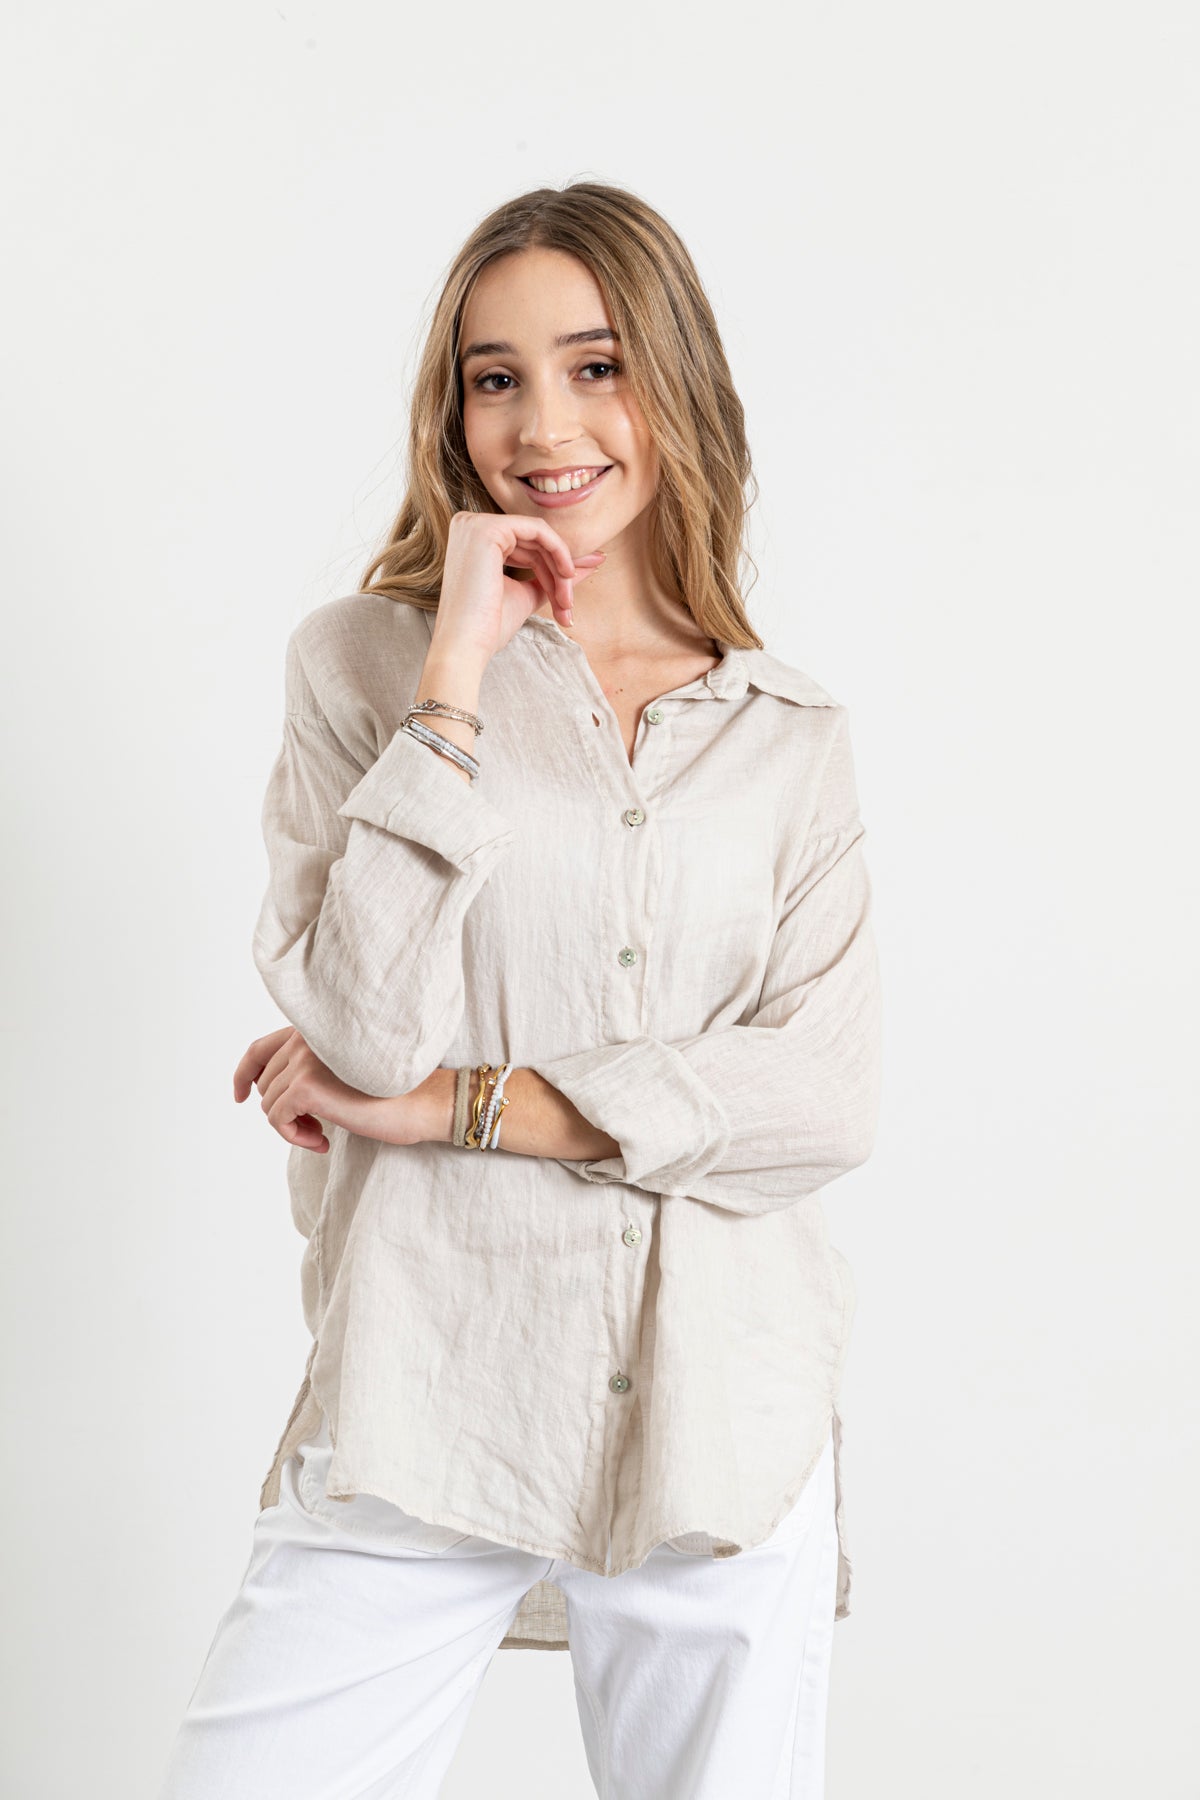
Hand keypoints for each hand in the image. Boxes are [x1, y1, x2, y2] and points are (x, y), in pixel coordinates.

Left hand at [232, 1027, 427, 1151]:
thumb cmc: (392, 1092)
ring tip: (323, 1134)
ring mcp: (304, 1059)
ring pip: (268, 1104)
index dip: (244, 1074)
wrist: (423, 1102)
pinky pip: (277, 1119)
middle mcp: (305, 1037)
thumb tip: (265, 1091)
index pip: (259, 1049)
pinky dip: (295, 1136)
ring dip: (292, 1127)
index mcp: (314, 1030)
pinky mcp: (306, 1086)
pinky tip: (324, 1141)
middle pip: (263, 1083)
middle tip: (316, 1127)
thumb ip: (307, 1068)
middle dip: (283, 1111)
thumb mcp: (343, 1072)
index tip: (241, 1096)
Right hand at [432, 510, 604, 664]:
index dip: (555, 566)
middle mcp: (470, 525)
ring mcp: (476, 524)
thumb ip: (551, 576)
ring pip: (539, 537)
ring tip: (566, 602)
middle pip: (533, 541)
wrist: (466, 646)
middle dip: (559, 572)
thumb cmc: (489, 627)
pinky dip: (558, 550)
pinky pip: (538, 529)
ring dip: (560, 569)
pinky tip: (566, 575)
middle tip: (569, 604)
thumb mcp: (525, 594)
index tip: (575, 586)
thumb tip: (589, 564)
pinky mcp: (487, 528)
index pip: (525, 546)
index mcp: (474, 540)